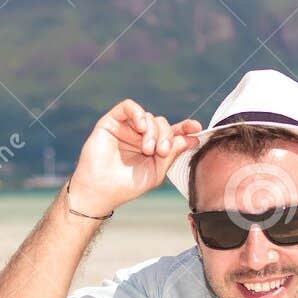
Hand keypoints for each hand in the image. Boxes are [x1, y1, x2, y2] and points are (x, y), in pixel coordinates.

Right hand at [66, 99, 203, 217]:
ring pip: (148, 117)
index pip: (172, 133)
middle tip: (162, 151)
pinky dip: (138, 113)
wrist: (101, 190)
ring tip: (148, 149)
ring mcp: (127, 128)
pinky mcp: (112, 122)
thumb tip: (190, 137)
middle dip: (167, 135)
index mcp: (153, 148)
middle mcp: (140, 136)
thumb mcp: (156, 171)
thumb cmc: (127, 185)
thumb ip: (172, 153)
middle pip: (162, 124)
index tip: (196, 128)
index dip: (185, 127)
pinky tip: (140, 128)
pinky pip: (128, 107)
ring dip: (153, 131)